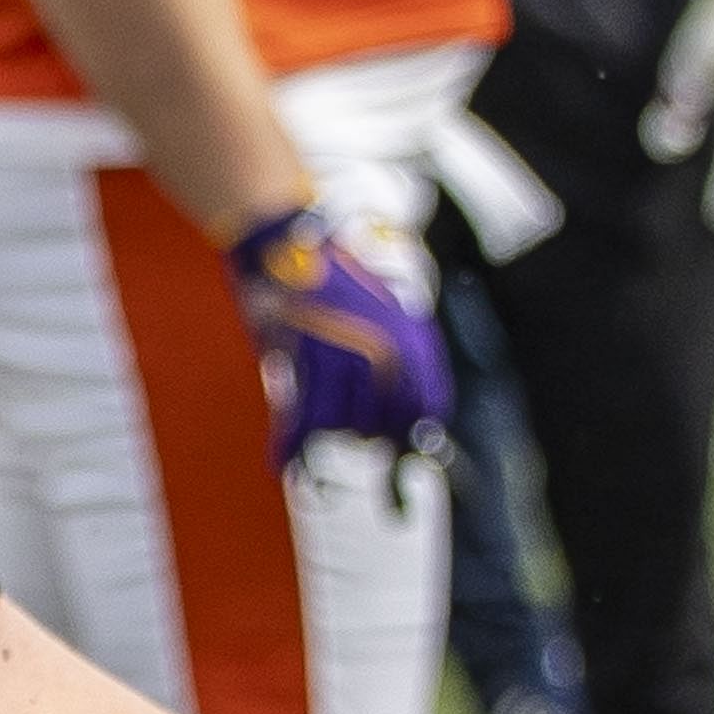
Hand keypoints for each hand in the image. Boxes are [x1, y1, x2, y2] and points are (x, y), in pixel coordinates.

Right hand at [223, 207, 446, 473]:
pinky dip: (291, 448)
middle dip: (366, 431)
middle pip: (386, 424)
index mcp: (414, 340)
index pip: (429, 407)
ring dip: (331, 428)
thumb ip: (403, 364)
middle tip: (348, 424)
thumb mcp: (387, 319)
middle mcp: (390, 352)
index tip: (398, 448)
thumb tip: (410, 423)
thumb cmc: (335, 288)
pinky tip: (283, 463)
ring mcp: (352, 359)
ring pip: (347, 425)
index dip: (413, 433)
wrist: (292, 250)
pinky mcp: (313, 363)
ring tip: (317, 415)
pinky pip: (307, 423)